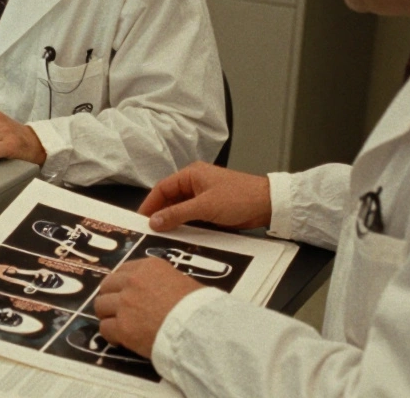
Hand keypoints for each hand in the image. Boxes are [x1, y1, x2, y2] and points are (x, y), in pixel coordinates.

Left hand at [95, 258, 204, 357]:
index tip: (122, 292)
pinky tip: (120, 339)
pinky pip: (104, 328)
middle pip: (107, 286)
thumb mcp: (183, 282)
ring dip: (107, 315)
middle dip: (110, 297)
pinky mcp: (122, 327)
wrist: (199, 329)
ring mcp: (125, 304)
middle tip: (117, 309)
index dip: (120, 283)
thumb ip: (163, 282)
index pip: (123, 270)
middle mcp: (133, 282)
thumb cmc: (199, 307)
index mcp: (149, 268)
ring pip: (101, 306)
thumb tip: (160, 291)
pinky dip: (110, 334)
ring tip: (117, 324)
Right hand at [139, 161, 271, 231]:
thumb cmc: (239, 197)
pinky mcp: (212, 208)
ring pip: (181, 209)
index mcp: (191, 174)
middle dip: (160, 214)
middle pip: (170, 199)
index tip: (140, 220)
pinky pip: (192, 217)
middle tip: (149, 231)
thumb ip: (177, 214)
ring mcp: (203, 196)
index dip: (150, 204)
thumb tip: (154, 221)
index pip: (162, 188)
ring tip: (162, 236)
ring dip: (173, 221)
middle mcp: (195, 183)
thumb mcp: (204, 206)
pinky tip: (180, 236)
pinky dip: (185, 225)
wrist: (269, 205)